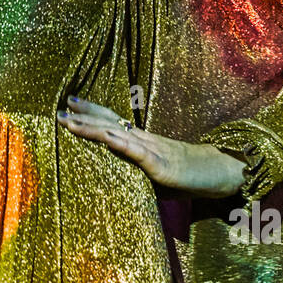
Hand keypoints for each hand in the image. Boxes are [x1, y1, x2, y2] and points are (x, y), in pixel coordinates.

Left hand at [57, 95, 245, 197]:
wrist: (224, 173)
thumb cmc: (192, 177)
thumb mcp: (158, 174)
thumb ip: (139, 171)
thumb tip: (117, 178)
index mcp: (143, 141)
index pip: (113, 122)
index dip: (92, 112)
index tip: (70, 103)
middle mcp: (145, 140)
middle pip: (109, 123)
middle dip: (83, 116)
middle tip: (58, 108)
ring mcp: (153, 151)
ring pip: (117, 134)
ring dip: (92, 127)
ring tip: (69, 120)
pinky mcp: (162, 166)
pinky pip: (138, 153)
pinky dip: (121, 144)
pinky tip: (105, 137)